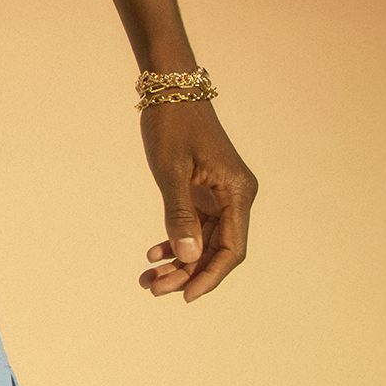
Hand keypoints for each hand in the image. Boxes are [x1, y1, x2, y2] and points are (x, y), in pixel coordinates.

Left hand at [138, 97, 256, 301]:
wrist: (169, 88)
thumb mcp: (171, 170)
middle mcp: (235, 197)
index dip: (210, 276)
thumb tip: (187, 258)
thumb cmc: (171, 125)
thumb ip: (180, 214)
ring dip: (178, 262)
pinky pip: (195, 226)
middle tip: (153, 289)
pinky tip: (153, 255)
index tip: (185, 297)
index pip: (232, 249)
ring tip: (147, 280)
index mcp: (237, 192)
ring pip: (204, 241)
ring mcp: (220, 194)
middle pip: (217, 250)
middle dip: (186, 273)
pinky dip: (175, 241)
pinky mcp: (205, 190)